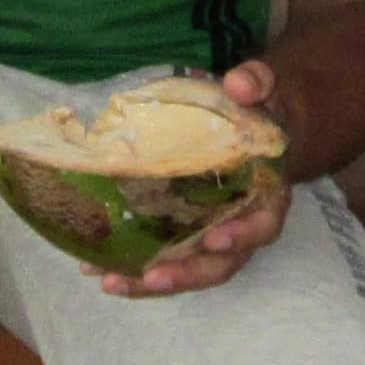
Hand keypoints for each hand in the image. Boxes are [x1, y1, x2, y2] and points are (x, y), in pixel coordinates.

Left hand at [101, 57, 292, 296]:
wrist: (251, 125)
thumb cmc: (256, 112)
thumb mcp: (263, 91)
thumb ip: (256, 83)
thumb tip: (238, 83)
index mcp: (268, 196)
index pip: (263, 224)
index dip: (242, 236)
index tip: (216, 239)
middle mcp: (243, 226)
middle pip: (222, 262)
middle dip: (188, 273)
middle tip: (154, 276)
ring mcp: (211, 235)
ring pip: (189, 269)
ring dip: (152, 281)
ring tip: (111, 281)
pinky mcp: (184, 234)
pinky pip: (164, 257)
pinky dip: (134, 268)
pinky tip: (96, 269)